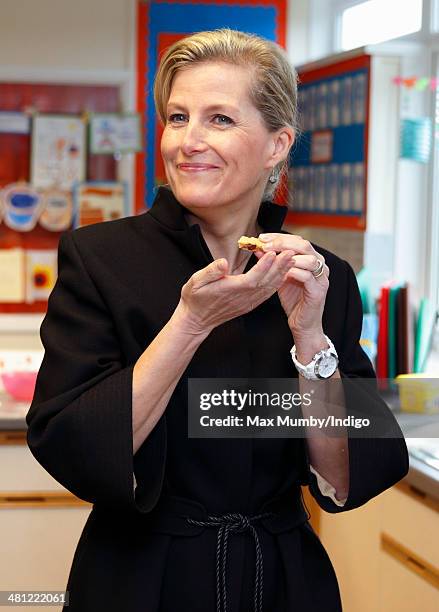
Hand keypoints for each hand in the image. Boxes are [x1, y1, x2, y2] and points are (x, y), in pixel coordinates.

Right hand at [175, 250, 296, 334]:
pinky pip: (266, 294)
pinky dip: (276, 283)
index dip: (264, 266)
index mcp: (231, 290)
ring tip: (291, 260)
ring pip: (269, 288)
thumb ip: (210, 272)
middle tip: (291, 253)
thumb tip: (222, 263)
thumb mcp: (195, 282)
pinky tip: (283, 274)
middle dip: (279, 267)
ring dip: (281, 274)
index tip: (273, 253)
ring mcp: (248, 302)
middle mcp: (243, 298)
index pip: (252, 278)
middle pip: (265, 282)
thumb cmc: (195, 298)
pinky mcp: (249, 304)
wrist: (196, 320)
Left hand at [254, 233, 329, 336]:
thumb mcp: (281, 277)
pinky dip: (293, 272)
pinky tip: (280, 273)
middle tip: (265, 245)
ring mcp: (321, 278)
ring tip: (271, 257)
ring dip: (288, 256)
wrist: (303, 324)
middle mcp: (320, 266)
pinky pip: (307, 277)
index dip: (279, 236)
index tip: (262, 237)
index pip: (298, 240)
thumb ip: (274, 263)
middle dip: (282, 243)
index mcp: (312, 259)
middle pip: (304, 245)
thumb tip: (259, 248)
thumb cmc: (293, 300)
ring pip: (309, 259)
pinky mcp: (318, 292)